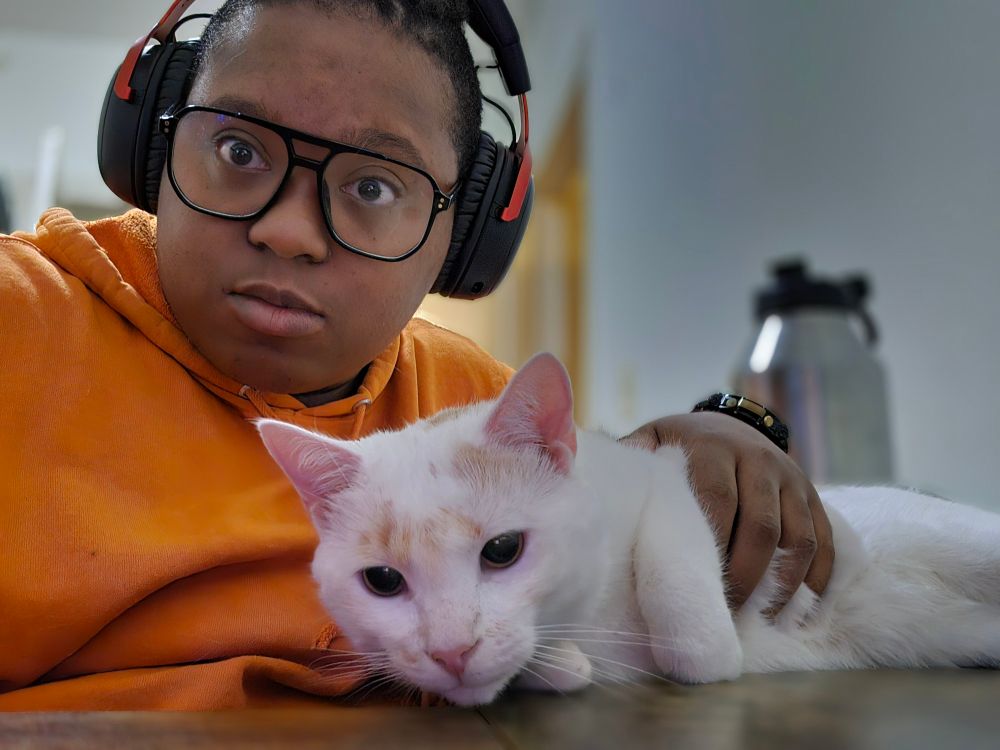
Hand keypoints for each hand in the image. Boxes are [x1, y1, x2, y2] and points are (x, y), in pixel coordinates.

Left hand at [619, 412, 833, 612]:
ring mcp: (791, 478)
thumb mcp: (652, 442)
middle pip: (762, 525)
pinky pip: (824, 540)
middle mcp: (758, 459)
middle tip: (727, 611)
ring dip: (784, 583)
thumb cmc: (679, 447)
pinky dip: (816, 577)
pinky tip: (800, 606)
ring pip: (799, 537)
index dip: (711, 547)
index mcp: (713, 448)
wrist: (727, 424)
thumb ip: (632, 461)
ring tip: (761, 617)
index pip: (718, 501)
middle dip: (746, 575)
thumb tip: (592, 487)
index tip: (695, 584)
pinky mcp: (812, 495)